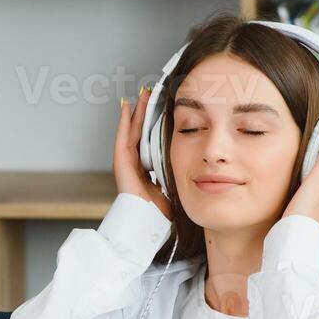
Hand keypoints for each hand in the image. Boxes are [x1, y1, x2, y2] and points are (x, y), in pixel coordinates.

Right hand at [115, 85, 172, 222]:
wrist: (149, 224)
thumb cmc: (163, 213)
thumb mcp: (176, 187)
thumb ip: (180, 175)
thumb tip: (197, 165)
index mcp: (148, 172)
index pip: (150, 143)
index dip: (155, 126)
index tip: (161, 109)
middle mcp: (136, 167)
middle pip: (140, 134)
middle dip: (145, 114)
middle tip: (151, 95)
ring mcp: (126, 166)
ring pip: (131, 133)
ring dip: (136, 113)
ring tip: (142, 95)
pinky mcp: (121, 165)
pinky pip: (122, 139)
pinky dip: (124, 122)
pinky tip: (127, 107)